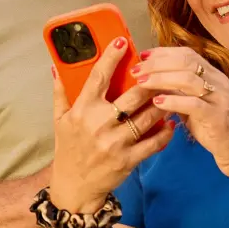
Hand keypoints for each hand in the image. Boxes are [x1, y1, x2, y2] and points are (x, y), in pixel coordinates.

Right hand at [49, 37, 173, 212]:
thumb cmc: (68, 149)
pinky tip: (172, 122)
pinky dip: (166, 131)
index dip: (111, 57)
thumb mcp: (59, 120)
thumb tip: (56, 66)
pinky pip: (154, 142)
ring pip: (148, 116)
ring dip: (162, 103)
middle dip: (151, 81)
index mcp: (82, 110)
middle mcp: (99, 124)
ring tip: (172, 92)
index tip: (122, 40)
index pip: (98, 76)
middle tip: (162, 70)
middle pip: (133, 95)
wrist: (74, 186)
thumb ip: (61, 92)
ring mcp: (115, 143)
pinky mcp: (128, 160)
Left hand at [133, 47, 228, 178]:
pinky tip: (157, 102)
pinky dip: (173, 101)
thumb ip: (179, 92)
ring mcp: (219, 98)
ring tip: (141, 83)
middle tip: (136, 70)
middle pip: (185, 62)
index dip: (163, 52)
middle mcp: (218, 82)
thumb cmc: (216, 128)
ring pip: (188, 79)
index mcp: (213, 75)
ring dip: (161, 79)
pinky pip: (193, 104)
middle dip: (157, 64)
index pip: (187, 54)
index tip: (142, 56)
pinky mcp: (217, 117)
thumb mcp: (196, 106)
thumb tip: (153, 81)